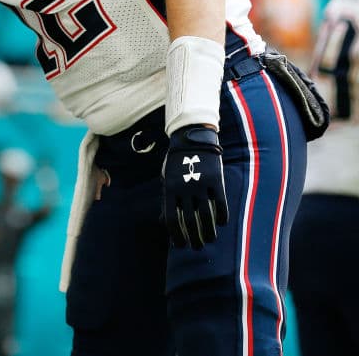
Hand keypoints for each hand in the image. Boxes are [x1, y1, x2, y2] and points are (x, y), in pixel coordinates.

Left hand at [162, 125, 228, 249]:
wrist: (191, 139)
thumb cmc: (177, 163)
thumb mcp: (167, 179)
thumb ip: (167, 200)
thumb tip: (164, 223)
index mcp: (169, 189)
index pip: (171, 219)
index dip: (177, 236)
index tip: (181, 246)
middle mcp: (184, 188)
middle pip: (190, 221)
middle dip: (194, 238)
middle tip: (197, 247)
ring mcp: (200, 184)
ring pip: (206, 216)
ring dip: (209, 232)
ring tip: (210, 240)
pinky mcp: (215, 180)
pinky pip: (220, 204)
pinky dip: (221, 217)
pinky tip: (221, 223)